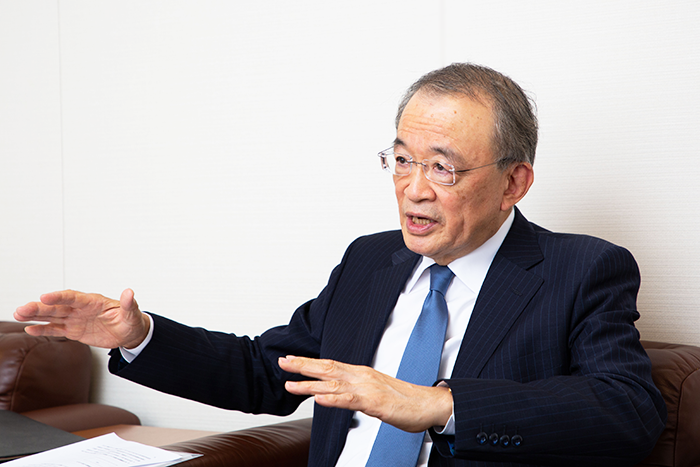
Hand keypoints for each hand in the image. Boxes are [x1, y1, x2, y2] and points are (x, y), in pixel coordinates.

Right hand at [14, 289, 149, 348]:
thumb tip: (129, 292)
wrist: (129, 332)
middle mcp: (81, 309)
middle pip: (57, 306)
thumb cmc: (131, 320)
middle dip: (40, 307)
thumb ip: (128, 304)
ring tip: (18, 314)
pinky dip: (43, 329)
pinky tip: (29, 328)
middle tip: (22, 308)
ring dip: (36, 316)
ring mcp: (76, 319)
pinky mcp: (74, 330)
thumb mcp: (132, 313)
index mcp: (93, 301)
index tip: (45, 297)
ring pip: (52, 316)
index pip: (73, 297)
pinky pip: (56, 329)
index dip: (59, 297)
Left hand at [279, 356, 451, 432]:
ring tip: (291, 384)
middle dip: (303, 366)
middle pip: (327, 368)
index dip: (308, 362)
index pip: (330, 365)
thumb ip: (355, 390)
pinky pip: (351, 401)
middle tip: (282, 362)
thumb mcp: (374, 391)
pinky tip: (319, 399)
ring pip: (334, 385)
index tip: (290, 360)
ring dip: (310, 384)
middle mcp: (362, 377)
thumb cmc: (404, 400)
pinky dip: (333, 399)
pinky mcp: (376, 403)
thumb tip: (337, 392)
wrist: (429, 404)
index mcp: (361, 373)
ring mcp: (368, 389)